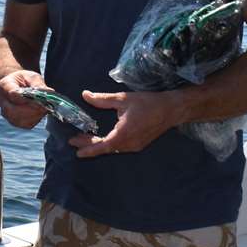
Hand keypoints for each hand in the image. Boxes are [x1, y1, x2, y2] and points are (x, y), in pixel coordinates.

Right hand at [0, 69, 48, 128]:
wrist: (17, 86)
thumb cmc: (25, 80)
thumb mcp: (32, 77)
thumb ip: (38, 84)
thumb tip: (50, 92)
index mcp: (4, 85)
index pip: (13, 94)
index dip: (27, 99)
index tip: (40, 99)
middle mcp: (2, 101)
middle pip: (14, 110)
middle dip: (32, 109)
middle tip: (45, 106)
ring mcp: (6, 113)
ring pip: (19, 120)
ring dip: (35, 115)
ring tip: (44, 108)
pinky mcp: (14, 121)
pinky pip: (25, 124)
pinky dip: (35, 120)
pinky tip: (40, 113)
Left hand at [68, 89, 182, 157]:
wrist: (171, 109)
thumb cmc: (148, 103)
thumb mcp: (123, 99)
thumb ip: (102, 99)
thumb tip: (85, 95)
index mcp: (124, 133)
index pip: (103, 145)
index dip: (89, 149)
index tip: (77, 151)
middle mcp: (129, 143)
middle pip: (106, 148)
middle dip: (90, 145)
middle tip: (75, 142)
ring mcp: (135, 146)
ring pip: (113, 149)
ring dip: (100, 144)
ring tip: (86, 138)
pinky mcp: (139, 144)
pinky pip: (121, 147)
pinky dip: (110, 144)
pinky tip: (104, 138)